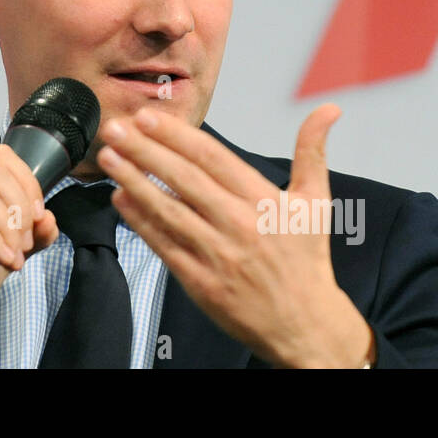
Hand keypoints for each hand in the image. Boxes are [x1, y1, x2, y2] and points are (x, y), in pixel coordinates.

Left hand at [97, 104, 374, 367]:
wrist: (305, 326)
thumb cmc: (305, 261)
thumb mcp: (316, 202)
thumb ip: (313, 152)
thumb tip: (328, 111)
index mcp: (264, 201)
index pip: (214, 159)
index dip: (178, 136)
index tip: (149, 118)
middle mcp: (240, 225)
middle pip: (185, 181)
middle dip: (145, 151)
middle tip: (116, 129)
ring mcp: (218, 255)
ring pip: (169, 212)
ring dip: (134, 182)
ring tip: (109, 158)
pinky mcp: (201, 282)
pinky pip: (164, 246)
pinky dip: (140, 222)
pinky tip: (120, 199)